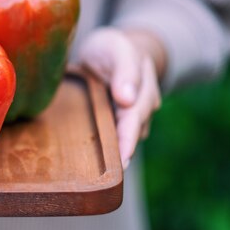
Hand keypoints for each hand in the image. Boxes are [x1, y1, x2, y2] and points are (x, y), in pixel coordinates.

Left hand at [77, 27, 165, 168]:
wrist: (113, 50)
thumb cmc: (114, 48)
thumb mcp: (118, 48)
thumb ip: (125, 69)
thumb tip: (128, 99)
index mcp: (142, 92)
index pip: (134, 121)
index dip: (127, 142)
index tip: (121, 162)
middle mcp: (138, 110)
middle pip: (129, 136)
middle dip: (120, 156)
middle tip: (105, 181)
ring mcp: (126, 119)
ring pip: (120, 141)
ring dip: (110, 154)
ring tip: (95, 176)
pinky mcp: (112, 124)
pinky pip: (108, 139)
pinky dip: (101, 148)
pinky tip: (87, 161)